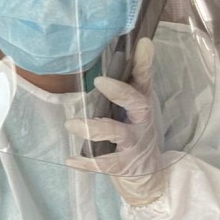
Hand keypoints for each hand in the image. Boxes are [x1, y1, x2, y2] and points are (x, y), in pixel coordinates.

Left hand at [65, 39, 167, 205]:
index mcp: (141, 103)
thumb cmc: (132, 134)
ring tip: (71, 124)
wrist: (148, 175)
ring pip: (118, 133)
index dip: (145, 63)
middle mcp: (142, 121)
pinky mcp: (125, 165)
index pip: (144, 79)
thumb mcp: (130, 110)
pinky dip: (87, 163)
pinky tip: (71, 160)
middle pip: (137, 103)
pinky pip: (106, 163)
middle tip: (100, 80)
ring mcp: (135, 144)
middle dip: (120, 91)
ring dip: (95, 127)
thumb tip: (99, 64)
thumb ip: (120, 90)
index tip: (143, 43)